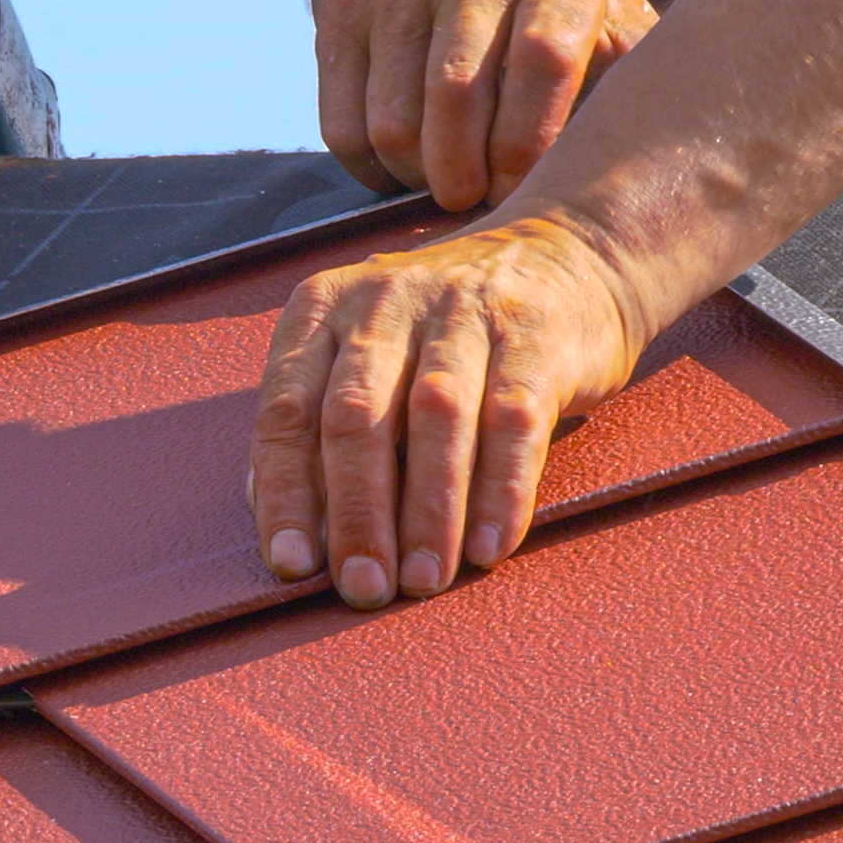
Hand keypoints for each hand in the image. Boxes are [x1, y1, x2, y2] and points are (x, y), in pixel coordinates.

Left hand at [249, 214, 649, 607]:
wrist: (565, 254)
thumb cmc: (440, 334)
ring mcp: (464, 312)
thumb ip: (317, 422)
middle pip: (357, 416)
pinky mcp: (534, 335)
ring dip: (429, 512)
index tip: (292, 565)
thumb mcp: (365, 353)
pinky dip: (500, 491)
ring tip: (424, 581)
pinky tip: (490, 547)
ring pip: (436, 419)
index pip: (286, 409)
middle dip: (357, 513)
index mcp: (323, 307)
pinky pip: (513, 420)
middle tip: (363, 588)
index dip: (285, 493)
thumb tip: (277, 518)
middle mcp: (386, 301)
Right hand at [301, 0, 655, 210]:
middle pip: (457, 99)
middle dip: (467, 177)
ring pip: (393, 125)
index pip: (544, 58)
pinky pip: (343, 127)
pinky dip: (370, 168)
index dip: (532, 139)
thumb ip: (629, 60)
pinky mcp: (335, 13)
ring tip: (445, 181)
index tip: (526, 188)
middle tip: (480, 201)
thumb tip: (673, 155)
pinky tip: (401, 164)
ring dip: (417, 177)